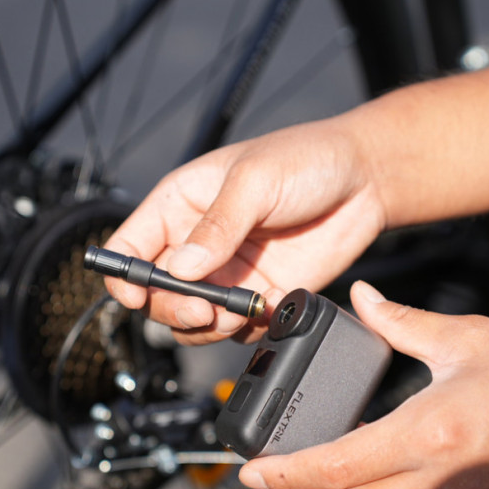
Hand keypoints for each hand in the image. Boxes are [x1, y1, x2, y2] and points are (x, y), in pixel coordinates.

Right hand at [103, 116, 384, 343]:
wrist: (365, 180)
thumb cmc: (305, 159)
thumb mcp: (255, 181)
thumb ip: (218, 226)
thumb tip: (181, 269)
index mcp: (180, 205)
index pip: (130, 246)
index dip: (124, 276)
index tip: (135, 295)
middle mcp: (196, 244)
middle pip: (157, 294)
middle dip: (174, 309)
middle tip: (204, 309)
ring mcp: (227, 273)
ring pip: (193, 320)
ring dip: (208, 326)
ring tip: (238, 312)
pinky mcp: (258, 295)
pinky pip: (237, 328)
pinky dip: (246, 329)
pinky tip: (268, 306)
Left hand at [238, 281, 488, 488]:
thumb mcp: (469, 339)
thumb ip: (403, 321)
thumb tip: (364, 298)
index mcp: (431, 436)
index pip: (336, 468)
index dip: (285, 474)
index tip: (252, 468)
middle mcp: (438, 485)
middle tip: (259, 482)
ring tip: (294, 483)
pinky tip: (353, 481)